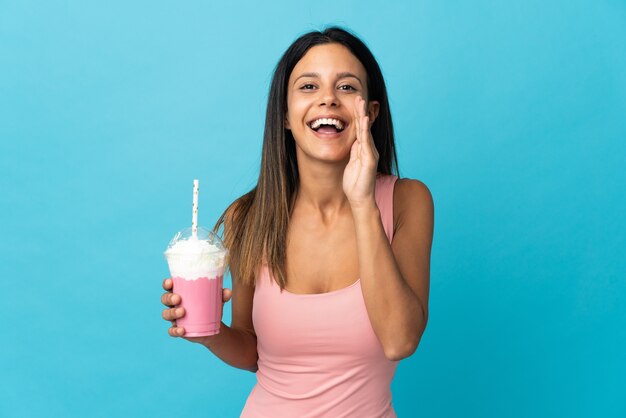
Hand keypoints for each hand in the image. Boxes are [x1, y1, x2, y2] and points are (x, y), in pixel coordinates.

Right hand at [161, 278, 232, 342]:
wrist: (213, 327)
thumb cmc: (211, 307)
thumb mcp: (217, 300)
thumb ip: (222, 295)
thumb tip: (228, 291)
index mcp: (180, 292)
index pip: (169, 286)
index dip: (167, 283)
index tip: (171, 282)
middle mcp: (174, 304)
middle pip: (165, 299)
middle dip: (169, 298)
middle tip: (178, 298)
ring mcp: (174, 318)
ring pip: (166, 314)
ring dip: (172, 313)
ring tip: (182, 312)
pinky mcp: (177, 329)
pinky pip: (171, 331)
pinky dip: (175, 331)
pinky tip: (182, 330)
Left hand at [343, 95, 378, 209]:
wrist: (360, 198)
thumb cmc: (354, 183)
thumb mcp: (351, 162)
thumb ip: (352, 151)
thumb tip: (351, 140)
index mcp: (362, 149)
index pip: (360, 128)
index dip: (357, 115)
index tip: (355, 102)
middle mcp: (368, 149)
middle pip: (364, 126)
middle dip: (361, 111)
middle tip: (359, 96)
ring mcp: (370, 153)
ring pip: (366, 131)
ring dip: (363, 116)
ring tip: (361, 102)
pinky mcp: (370, 159)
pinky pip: (366, 142)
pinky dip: (365, 130)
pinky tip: (363, 120)